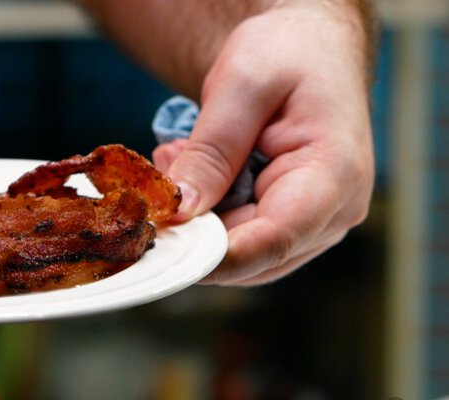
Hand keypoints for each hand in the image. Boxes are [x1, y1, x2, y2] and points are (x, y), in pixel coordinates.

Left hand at [152, 4, 374, 285]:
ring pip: (241, 255)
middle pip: (252, 256)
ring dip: (198, 218)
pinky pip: (240, 238)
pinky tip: (194, 170)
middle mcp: (334, 212)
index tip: (162, 239)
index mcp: (335, 175)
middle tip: (161, 173)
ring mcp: (315, 223)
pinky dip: (207, 212)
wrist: (310, 46)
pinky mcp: (293, 223)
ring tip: (181, 157)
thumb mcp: (241, 84)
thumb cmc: (287, 53)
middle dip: (196, 228)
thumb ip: (212, 151)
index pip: (274, 240)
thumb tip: (181, 210)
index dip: (213, 254)